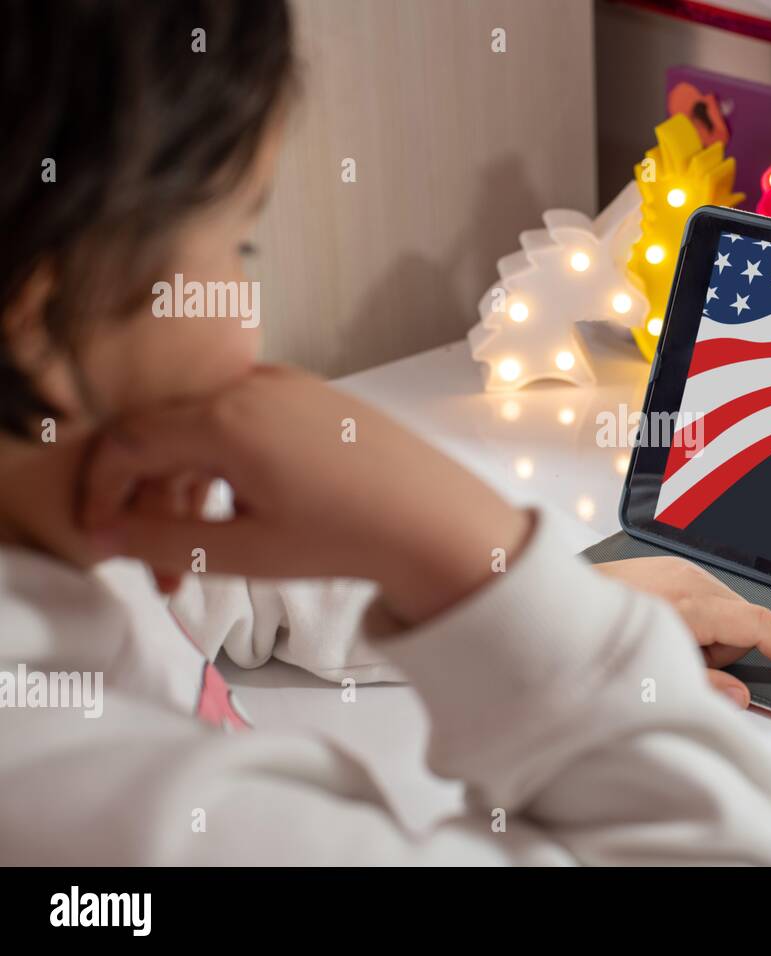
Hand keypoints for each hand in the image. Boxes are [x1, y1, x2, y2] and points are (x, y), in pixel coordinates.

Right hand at [79, 365, 528, 623]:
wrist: (434, 517)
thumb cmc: (346, 534)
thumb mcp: (243, 551)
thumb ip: (161, 540)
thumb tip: (104, 534)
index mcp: (224, 419)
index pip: (126, 442)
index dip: (100, 490)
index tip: (98, 535)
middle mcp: (251, 385)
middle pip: (162, 430)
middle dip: (145, 497)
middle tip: (152, 562)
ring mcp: (285, 382)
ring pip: (203, 425)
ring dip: (187, 484)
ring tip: (201, 551)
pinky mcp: (312, 393)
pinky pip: (243, 416)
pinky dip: (224, 460)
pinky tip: (240, 511)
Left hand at [595, 556, 770, 707]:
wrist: (554, 606)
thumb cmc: (599, 644)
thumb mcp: (656, 678)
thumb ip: (706, 686)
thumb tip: (741, 696)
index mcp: (691, 606)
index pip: (759, 624)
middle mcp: (688, 578)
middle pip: (742, 619)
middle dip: (730, 648)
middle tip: (692, 667)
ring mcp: (676, 567)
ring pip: (723, 607)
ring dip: (711, 633)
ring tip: (671, 647)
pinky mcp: (666, 565)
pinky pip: (702, 595)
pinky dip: (696, 618)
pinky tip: (667, 630)